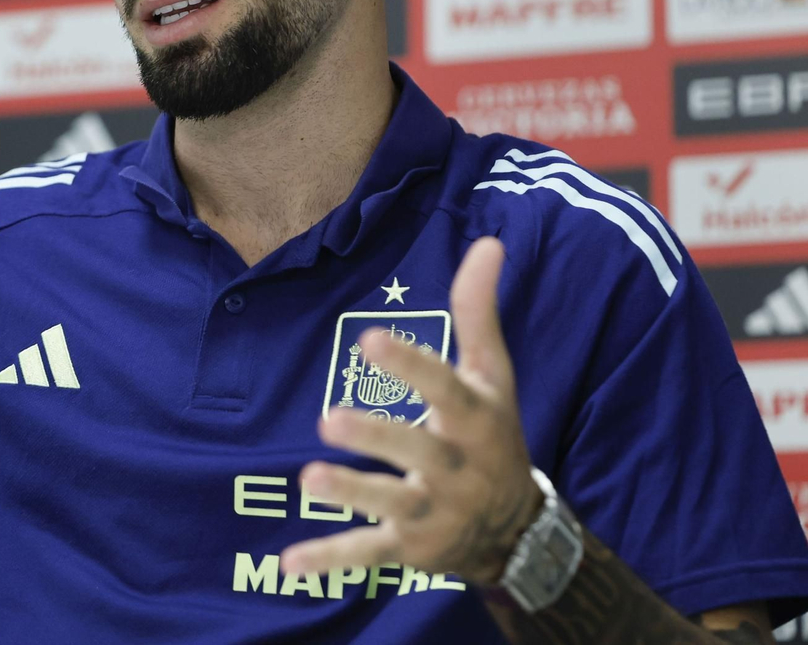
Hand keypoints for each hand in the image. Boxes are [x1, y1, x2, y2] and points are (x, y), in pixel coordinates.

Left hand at [281, 237, 541, 585]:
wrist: (520, 532)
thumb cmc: (494, 435)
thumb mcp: (492, 376)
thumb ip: (478, 313)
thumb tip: (489, 242)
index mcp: (472, 419)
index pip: (442, 388)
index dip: (410, 365)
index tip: (370, 339)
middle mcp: (454, 468)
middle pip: (415, 451)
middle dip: (376, 437)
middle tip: (329, 418)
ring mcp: (432, 512)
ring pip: (389, 505)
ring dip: (350, 495)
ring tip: (307, 479)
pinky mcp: (409, 550)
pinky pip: (367, 556)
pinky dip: (329, 562)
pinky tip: (287, 565)